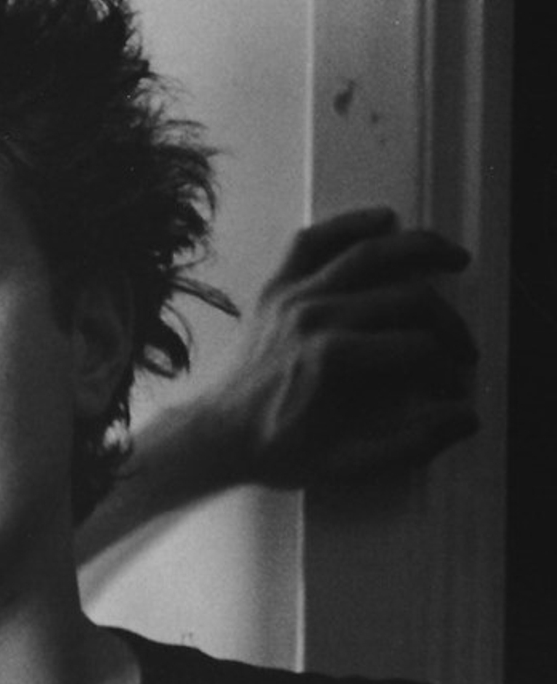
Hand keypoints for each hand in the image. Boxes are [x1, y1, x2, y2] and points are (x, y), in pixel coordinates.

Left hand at [197, 206, 477, 488]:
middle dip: (447, 321)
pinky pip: (310, 242)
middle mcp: (316, 316)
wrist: (215, 436)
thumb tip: (467, 418)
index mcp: (334, 358)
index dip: (448, 367)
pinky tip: (383, 220)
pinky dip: (348, 224)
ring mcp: (293, 296)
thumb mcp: (346, 463)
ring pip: (369, 254)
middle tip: (462, 345)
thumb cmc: (276, 449)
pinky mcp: (275, 288)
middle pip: (407, 298)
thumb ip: (410, 445)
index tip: (455, 384)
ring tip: (454, 257)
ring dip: (421, 248)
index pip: (419, 347)